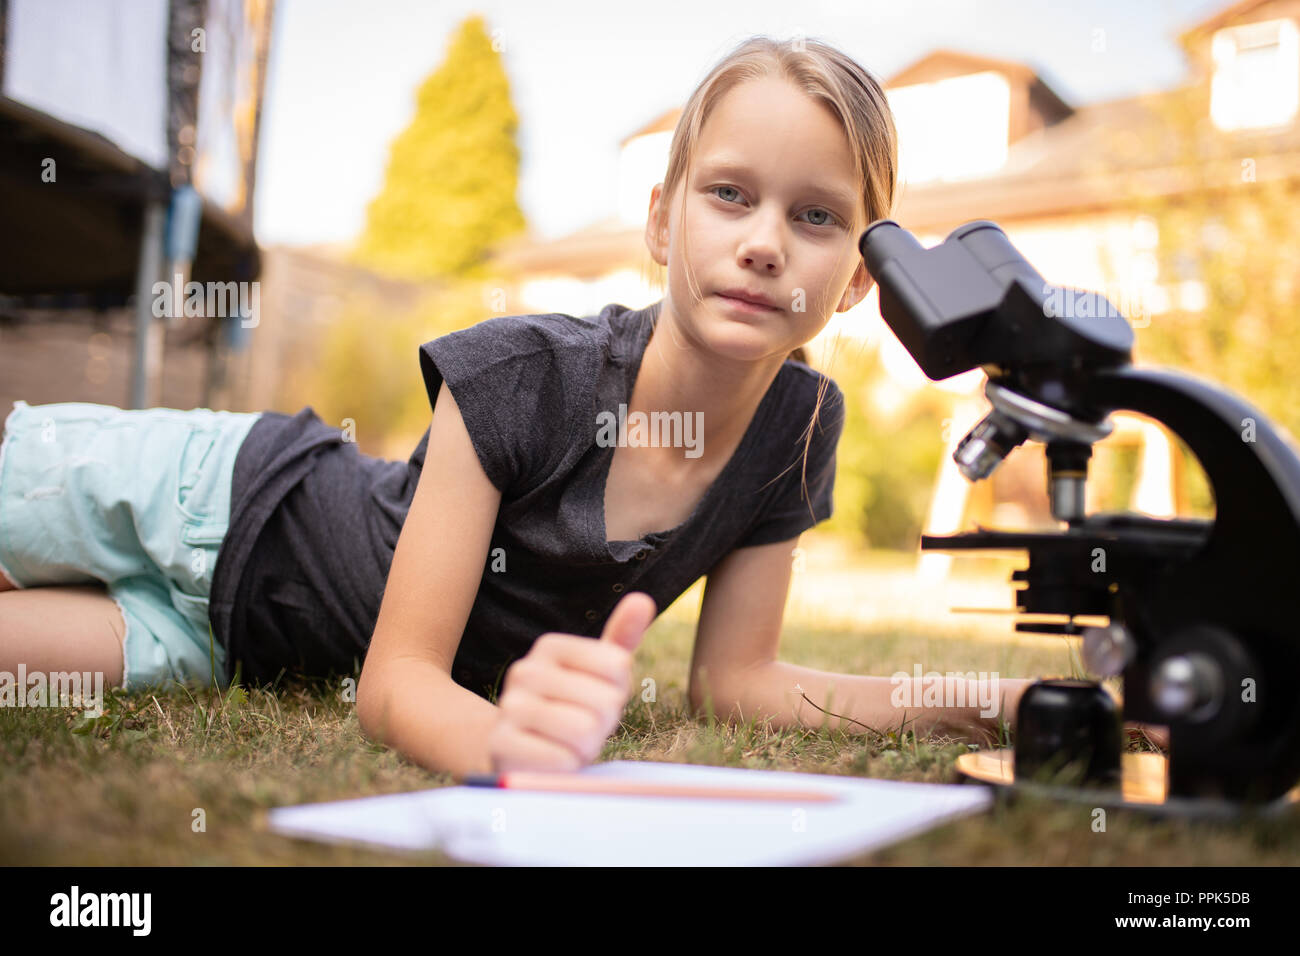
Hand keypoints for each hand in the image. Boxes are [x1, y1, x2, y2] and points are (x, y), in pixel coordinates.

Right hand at [487, 591, 656, 773]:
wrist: (520, 753)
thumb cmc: (569, 708)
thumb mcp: (599, 673)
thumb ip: (621, 638)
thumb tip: (643, 600)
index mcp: (549, 646)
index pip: (618, 665)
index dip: (616, 692)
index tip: (593, 698)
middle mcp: (524, 670)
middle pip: (606, 700)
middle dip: (603, 724)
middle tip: (580, 727)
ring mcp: (509, 707)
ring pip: (585, 730)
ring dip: (586, 746)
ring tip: (566, 743)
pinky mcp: (502, 746)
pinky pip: (563, 759)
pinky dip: (567, 766)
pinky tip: (550, 761)